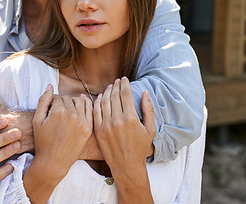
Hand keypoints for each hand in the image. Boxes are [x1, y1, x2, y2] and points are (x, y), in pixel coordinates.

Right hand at [23, 85, 92, 203]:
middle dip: (63, 102)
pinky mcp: (89, 128)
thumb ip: (43, 101)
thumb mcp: (37, 120)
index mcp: (59, 111)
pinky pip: (90, 110)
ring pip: (80, 101)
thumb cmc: (42, 142)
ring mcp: (82, 122)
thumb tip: (50, 85)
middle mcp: (73, 115)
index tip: (50, 110)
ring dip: (74, 103)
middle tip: (58, 111)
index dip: (52, 102)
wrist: (53, 162)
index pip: (57, 97)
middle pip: (69, 98)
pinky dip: (86, 106)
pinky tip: (80, 108)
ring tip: (68, 110)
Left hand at [93, 77, 155, 203]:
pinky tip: (101, 97)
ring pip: (104, 102)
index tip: (125, 79)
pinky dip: (97, 102)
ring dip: (107, 92)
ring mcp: (106, 126)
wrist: (127, 166)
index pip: (126, 94)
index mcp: (131, 119)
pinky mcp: (98, 131)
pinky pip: (96, 112)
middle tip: (117, 81)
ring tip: (110, 87)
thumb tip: (145, 92)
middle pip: (115, 96)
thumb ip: (148, 109)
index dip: (125, 84)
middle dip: (116, 86)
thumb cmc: (140, 148)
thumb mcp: (150, 129)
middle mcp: (117, 121)